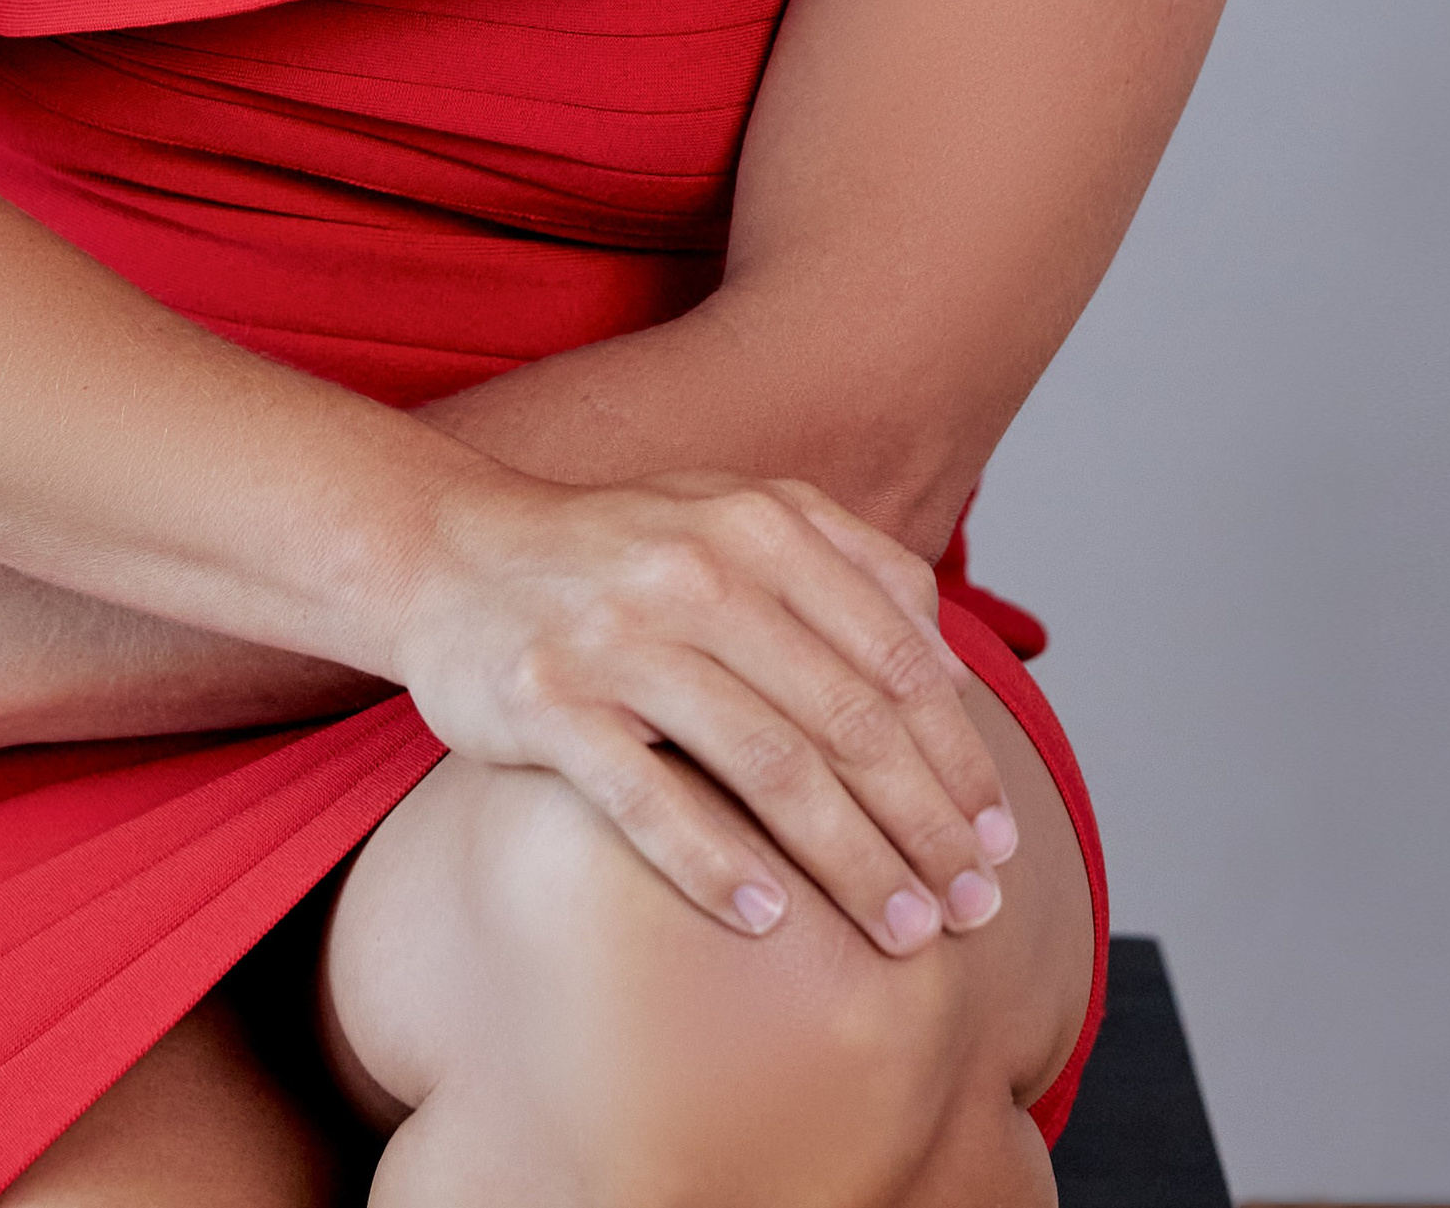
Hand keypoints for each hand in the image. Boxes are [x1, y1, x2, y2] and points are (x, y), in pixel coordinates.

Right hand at [390, 470, 1018, 957]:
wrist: (449, 553)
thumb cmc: (618, 555)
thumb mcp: (733, 519)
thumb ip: (847, 567)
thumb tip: (951, 667)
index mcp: (759, 525)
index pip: (892, 655)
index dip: (957, 755)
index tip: (1000, 839)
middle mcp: (697, 570)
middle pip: (846, 716)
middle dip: (926, 823)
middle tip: (975, 908)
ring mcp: (620, 635)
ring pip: (768, 764)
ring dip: (851, 860)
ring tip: (904, 930)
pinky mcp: (549, 701)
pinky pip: (650, 799)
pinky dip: (718, 865)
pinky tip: (771, 922)